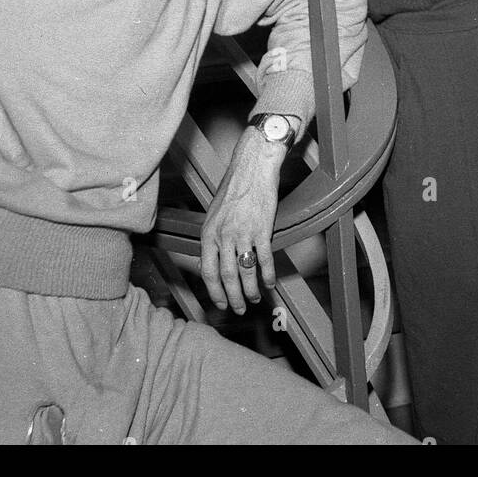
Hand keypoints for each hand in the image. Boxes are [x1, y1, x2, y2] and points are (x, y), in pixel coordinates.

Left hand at [200, 126, 286, 314]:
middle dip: (233, 297)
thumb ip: (214, 237)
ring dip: (250, 290)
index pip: (208, 271)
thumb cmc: (234, 188)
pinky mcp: (262, 229)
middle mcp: (224, 236)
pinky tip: (269, 283)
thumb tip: (214, 260)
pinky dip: (267, 274)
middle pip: (227, 276)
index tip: (220, 303)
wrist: (253, 167)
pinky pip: (264, 259)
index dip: (214, 291)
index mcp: (209, 233)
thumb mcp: (215, 213)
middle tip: (239, 308)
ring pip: (245, 271)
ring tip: (255, 299)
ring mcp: (243, 233)